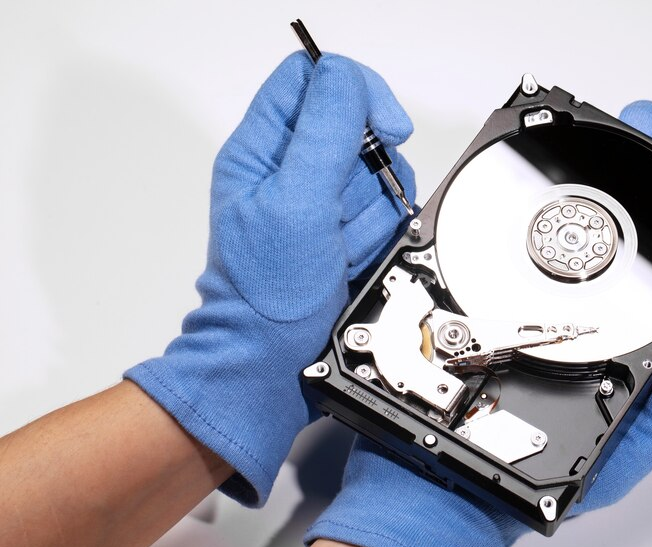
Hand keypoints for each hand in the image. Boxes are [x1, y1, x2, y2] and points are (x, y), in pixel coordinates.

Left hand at [125, 52, 415, 505]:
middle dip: (364, 177)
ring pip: (380, 175)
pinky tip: (351, 261)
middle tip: (336, 216)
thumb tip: (355, 86)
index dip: (356, 93)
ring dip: (371, 216)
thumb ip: (327, 130)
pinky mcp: (346, 229)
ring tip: (339, 249)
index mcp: (262, 148)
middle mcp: (291, 168)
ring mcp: (321, 201)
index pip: (315, 78)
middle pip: (360, 131)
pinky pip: (387, 213)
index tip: (380, 128)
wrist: (277, 362)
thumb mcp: (295, 200)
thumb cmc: (267, 294)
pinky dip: (379, 239)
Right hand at [305, 101, 651, 546]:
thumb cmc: (516, 480)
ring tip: (570, 137)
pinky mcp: (450, 300)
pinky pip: (461, 248)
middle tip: (633, 128)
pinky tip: (493, 181)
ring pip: (526, 232)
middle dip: (617, 175)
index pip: (644, 276)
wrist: (430, 488)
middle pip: (592, 234)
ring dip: (547, 179)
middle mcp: (550, 314)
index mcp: (595, 342)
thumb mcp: (607, 463)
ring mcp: (498, 303)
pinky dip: (473, 213)